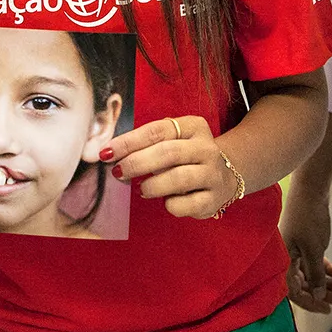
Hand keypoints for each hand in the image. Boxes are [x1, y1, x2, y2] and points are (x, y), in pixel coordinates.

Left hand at [104, 115, 238, 219]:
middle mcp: (207, 148)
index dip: (129, 142)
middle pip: (168, 153)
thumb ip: (146, 143)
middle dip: (137, 163)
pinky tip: (166, 200)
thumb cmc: (186, 157)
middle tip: (118, 172)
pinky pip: (185, 204)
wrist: (224, 177)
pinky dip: (169, 204)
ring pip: (178, 178)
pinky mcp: (213, 199)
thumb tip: (111, 153)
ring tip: (141, 189)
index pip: (157, 131)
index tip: (107, 152)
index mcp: (193, 127)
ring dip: (152, 185)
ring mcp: (213, 174)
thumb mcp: (173, 140)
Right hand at [280, 181, 331, 312]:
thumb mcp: (314, 250)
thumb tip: (317, 294)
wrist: (310, 188)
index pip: (293, 291)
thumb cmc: (308, 218)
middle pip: (302, 284)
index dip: (310, 302)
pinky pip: (313, 262)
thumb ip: (315, 274)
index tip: (326, 309)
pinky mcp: (304, 242)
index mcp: (283, 261)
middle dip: (320, 293)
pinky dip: (324, 270)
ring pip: (309, 273)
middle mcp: (286, 257)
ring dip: (324, 282)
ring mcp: (295, 249)